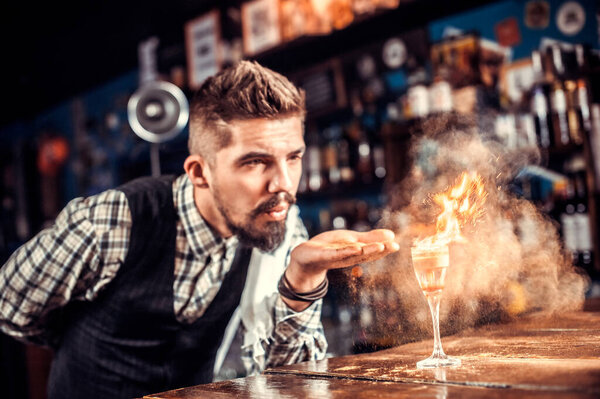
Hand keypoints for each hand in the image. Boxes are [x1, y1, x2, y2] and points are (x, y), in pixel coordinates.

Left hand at [282, 229, 398, 310]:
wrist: (304, 257)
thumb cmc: (329, 248)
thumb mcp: (351, 240)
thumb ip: (369, 238)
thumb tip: (392, 235)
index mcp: (355, 253)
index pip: (371, 251)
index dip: (384, 249)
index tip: (397, 245)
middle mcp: (347, 257)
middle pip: (365, 255)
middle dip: (379, 251)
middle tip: (393, 246)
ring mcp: (335, 257)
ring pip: (353, 254)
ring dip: (367, 251)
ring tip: (380, 246)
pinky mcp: (323, 255)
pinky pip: (336, 253)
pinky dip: (346, 251)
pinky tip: (356, 247)